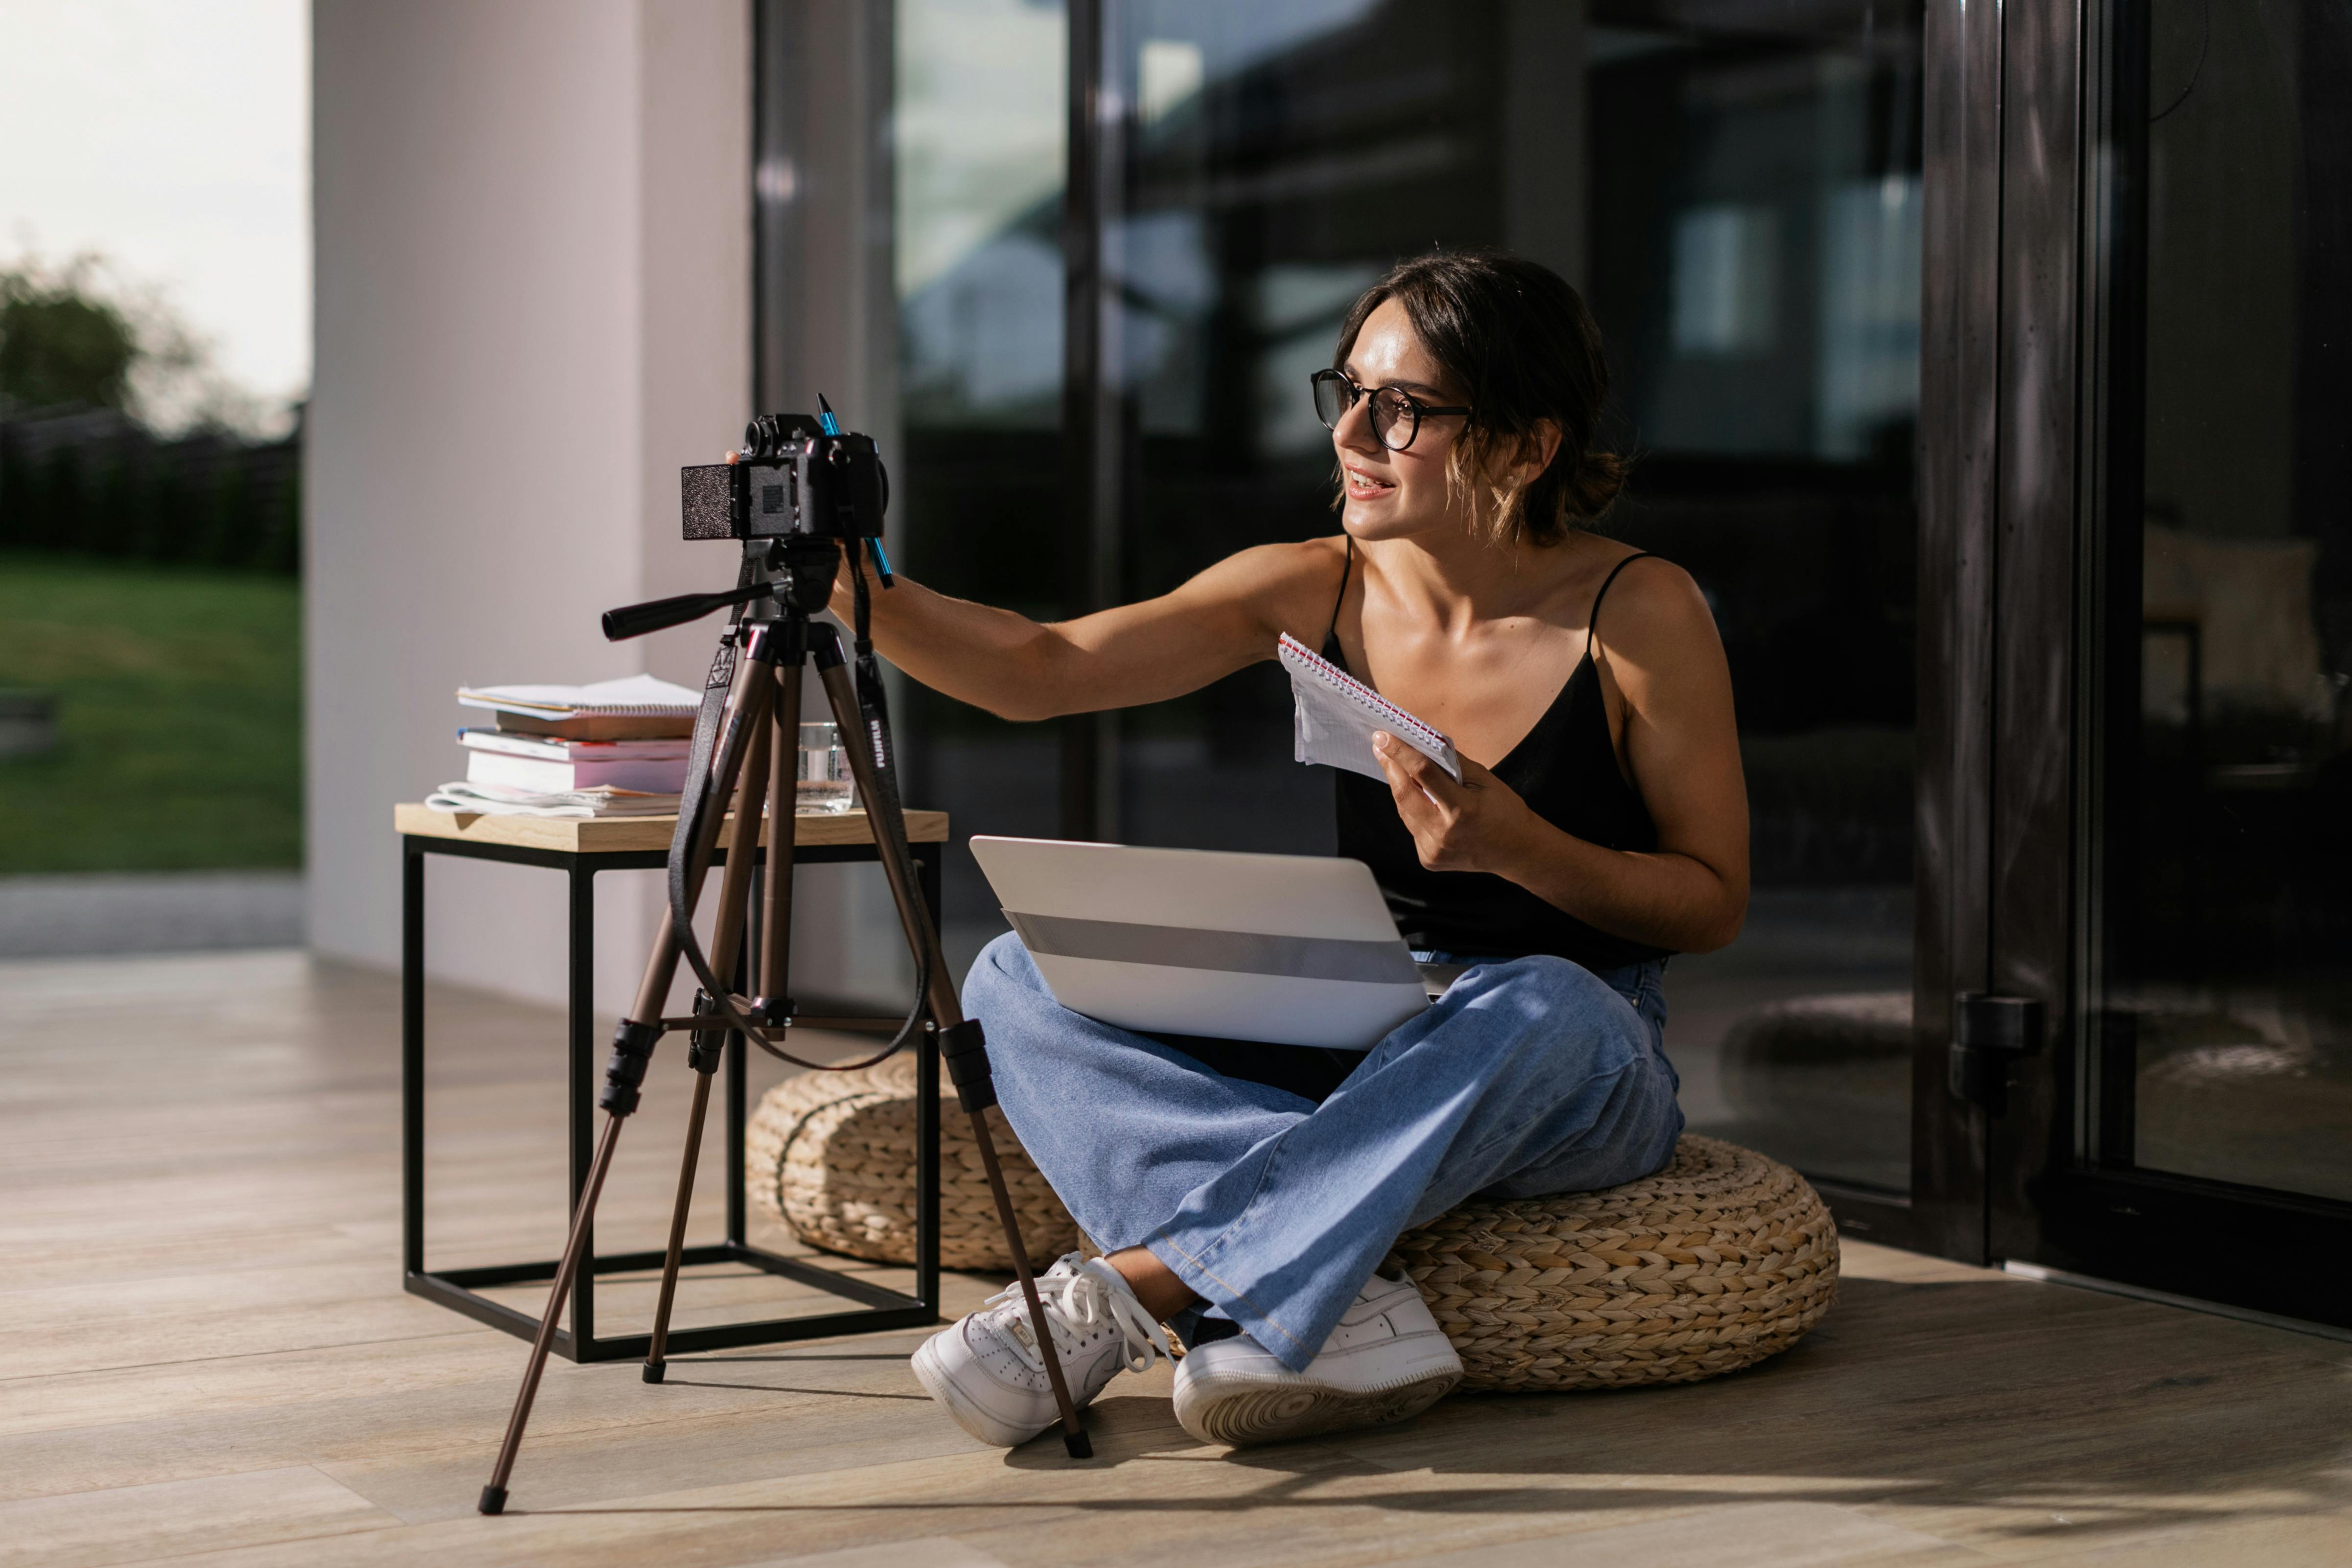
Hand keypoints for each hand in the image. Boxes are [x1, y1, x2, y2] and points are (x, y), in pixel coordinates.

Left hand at [1371, 731, 1534, 874]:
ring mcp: (1434, 849)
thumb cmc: (1504, 811)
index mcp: (1462, 809)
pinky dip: (1413, 810)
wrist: (1517, 851)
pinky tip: (1421, 800)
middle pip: (1404, 794)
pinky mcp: (1428, 859)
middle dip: (1390, 767)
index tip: (1383, 737)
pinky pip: (1412, 827)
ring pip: (1404, 811)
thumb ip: (1452, 763)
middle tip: (1381, 747)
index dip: (1400, 752)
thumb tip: (1422, 743)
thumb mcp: (1484, 780)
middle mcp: (1444, 833)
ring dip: (1400, 787)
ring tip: (1397, 767)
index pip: (1423, 773)